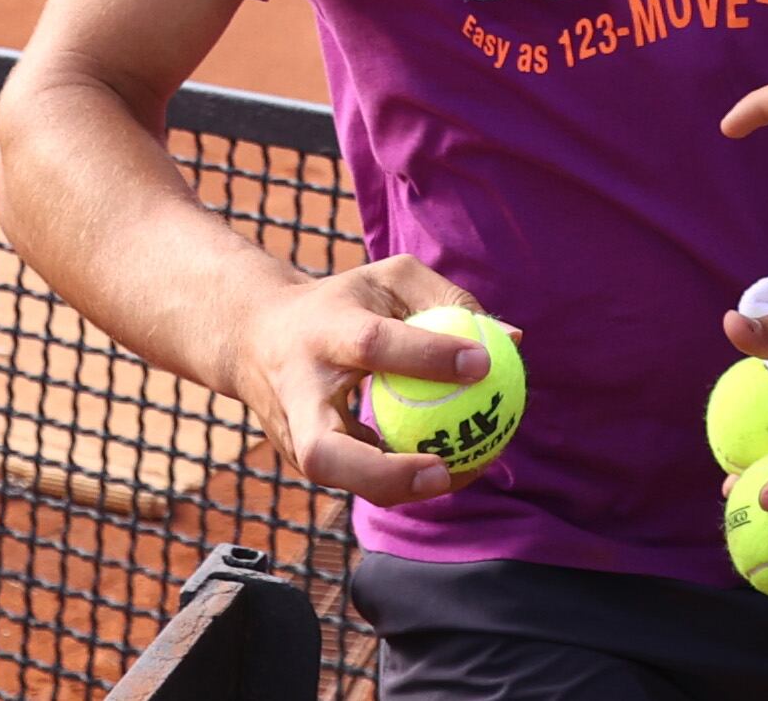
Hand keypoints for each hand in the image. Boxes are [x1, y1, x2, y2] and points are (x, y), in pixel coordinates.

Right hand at [225, 255, 494, 508]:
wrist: (256, 338)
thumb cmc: (343, 303)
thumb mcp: (390, 280)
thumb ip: (449, 300)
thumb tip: (511, 340)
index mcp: (323, 332)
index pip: (374, 345)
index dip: (428, 355)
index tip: (485, 363)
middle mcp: (299, 393)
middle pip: (325, 452)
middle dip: (383, 472)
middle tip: (444, 468)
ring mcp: (293, 435)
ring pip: (337, 479)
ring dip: (399, 487)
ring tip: (464, 472)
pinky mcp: (301, 460)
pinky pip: (354, 479)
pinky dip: (401, 480)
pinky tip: (453, 468)